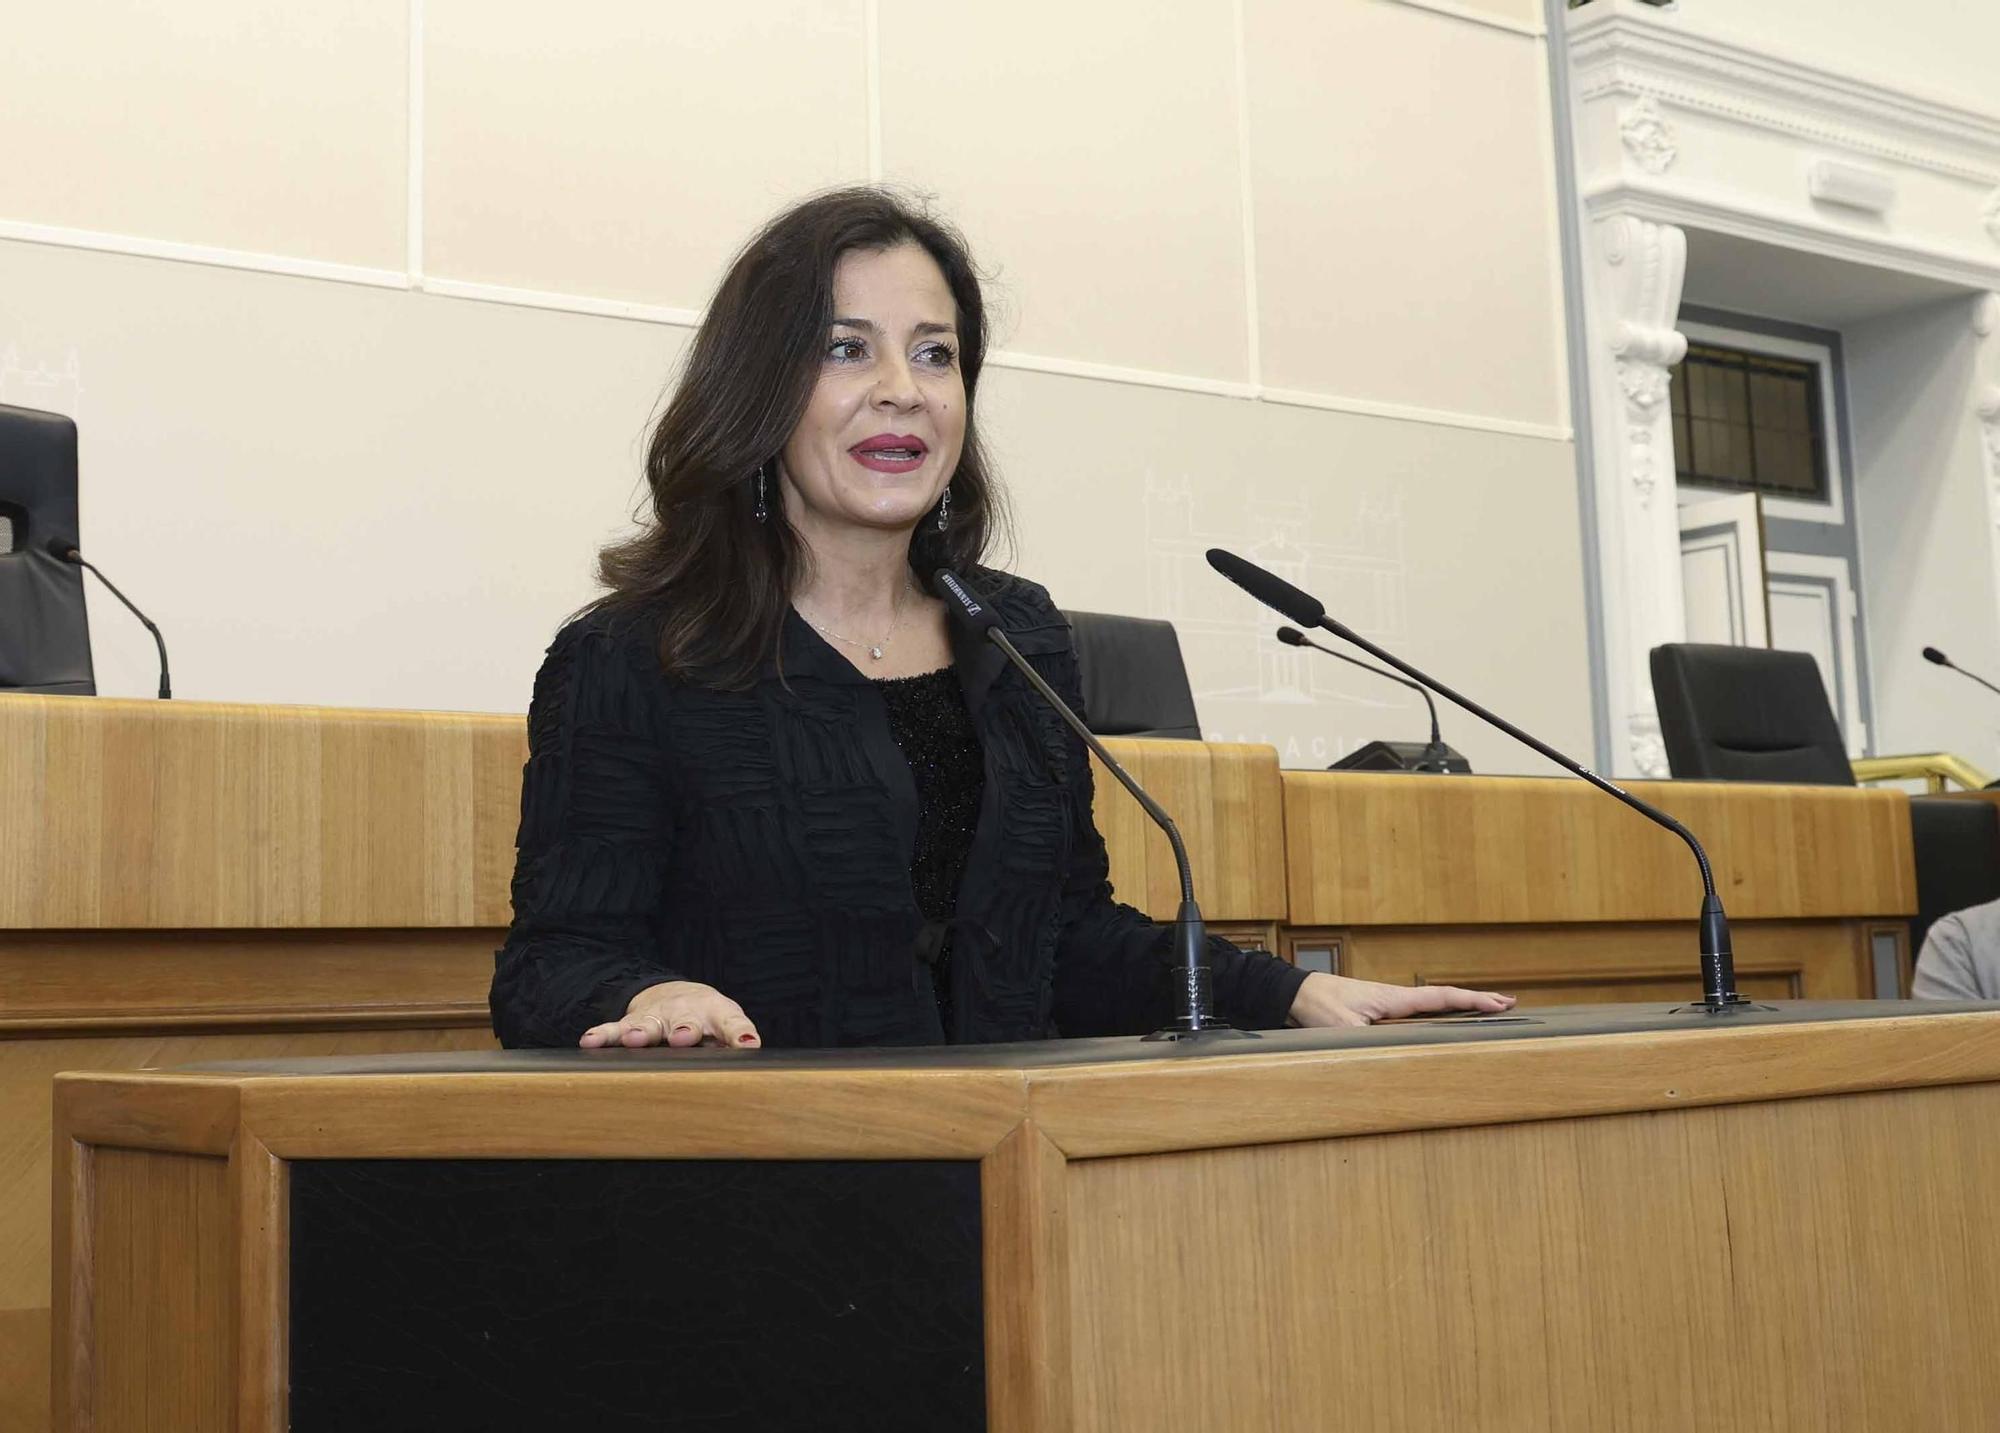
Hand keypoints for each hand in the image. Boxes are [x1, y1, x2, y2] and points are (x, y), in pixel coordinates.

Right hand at [579, 980, 762, 1049]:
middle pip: (685, 1023)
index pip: (732, 1023)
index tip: (747, 1044)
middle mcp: (686, 1013)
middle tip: (682, 1038)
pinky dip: (602, 1035)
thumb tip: (752, 1065)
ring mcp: (657, 1017)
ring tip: (634, 1039)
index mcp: (716, 1015)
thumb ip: (737, 1043)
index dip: (740, 1034)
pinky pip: (614, 1029)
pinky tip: (589, 1041)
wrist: (678, 994)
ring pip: (647, 1025)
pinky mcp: (632, 1021)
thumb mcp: (727, 1027)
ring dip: (641, 1032)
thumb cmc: (708, 1018)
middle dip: (683, 1031)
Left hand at [1288, 971, 1514, 1027]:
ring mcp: (1387, 1002)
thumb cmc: (1318, 1007)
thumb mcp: (1344, 1030)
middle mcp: (1395, 998)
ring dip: (1458, 1006)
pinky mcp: (1376, 1009)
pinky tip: (1441, 1020)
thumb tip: (1391, 1061)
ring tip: (1484, 1010)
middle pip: (1444, 998)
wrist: (1293, 993)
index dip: (1473, 1001)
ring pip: (1431, 1004)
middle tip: (1507, 1004)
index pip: (1442, 998)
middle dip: (1476, 1001)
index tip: (1501, 1003)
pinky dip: (1437, 1012)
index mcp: (1394, 999)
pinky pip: (1416, 1011)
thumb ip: (1369, 1043)